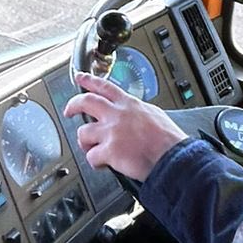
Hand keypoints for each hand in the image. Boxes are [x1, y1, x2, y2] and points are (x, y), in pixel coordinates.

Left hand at [64, 72, 184, 182]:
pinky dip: (96, 163)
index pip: (104, 86)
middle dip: (73, 105)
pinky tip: (103, 164)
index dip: (89, 80)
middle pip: (86, 102)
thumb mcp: (154, 115)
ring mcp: (111, 132)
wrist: (173, 157)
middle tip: (68, 111)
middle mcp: (118, 115)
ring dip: (86, 143)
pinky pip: (91, 157)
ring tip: (93, 149)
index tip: (79, 77)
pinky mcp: (109, 151)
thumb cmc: (169, 140)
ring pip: (83, 133)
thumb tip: (131, 116)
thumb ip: (137, 113)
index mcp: (129, 104)